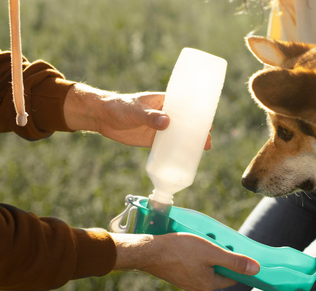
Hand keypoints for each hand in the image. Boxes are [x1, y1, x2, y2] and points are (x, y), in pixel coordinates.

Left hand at [64, 83, 212, 148]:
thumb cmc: (119, 107)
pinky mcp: (153, 140)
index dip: (199, 114)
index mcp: (165, 102)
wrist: (102, 118)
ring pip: (180, 136)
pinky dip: (177, 152)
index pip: (187, 107)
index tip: (209, 123)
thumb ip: (150, 116)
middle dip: (198, 132)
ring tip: (202, 151)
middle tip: (207, 142)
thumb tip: (167, 122)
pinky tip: (185, 158)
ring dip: (190, 143)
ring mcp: (160, 129)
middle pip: (187, 123)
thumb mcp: (135, 110)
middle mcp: (166, 115)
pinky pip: (169, 147)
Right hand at [111, 232, 259, 290]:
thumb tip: (255, 269)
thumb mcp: (212, 252)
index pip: (233, 277)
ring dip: (208, 256)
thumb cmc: (180, 250)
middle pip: (219, 272)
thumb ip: (234, 261)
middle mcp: (198, 287)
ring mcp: (186, 282)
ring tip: (204, 241)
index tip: (239, 251)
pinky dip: (195, 257)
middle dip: (221, 257)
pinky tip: (190, 246)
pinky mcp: (176, 275)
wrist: (148, 251)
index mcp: (209, 284)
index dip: (238, 264)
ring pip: (205, 268)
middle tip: (219, 242)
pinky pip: (192, 266)